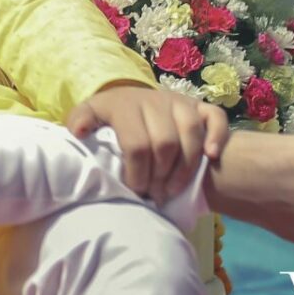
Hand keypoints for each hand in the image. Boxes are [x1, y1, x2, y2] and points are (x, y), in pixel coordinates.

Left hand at [66, 82, 227, 203]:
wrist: (134, 101)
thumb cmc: (112, 119)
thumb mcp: (91, 116)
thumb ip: (80, 121)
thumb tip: (77, 132)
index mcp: (124, 104)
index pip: (136, 144)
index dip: (138, 174)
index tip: (136, 190)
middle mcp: (154, 100)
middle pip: (165, 144)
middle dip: (160, 176)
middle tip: (154, 194)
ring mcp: (180, 102)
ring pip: (190, 135)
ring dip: (185, 169)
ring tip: (172, 189)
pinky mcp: (200, 107)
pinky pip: (215, 119)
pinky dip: (216, 138)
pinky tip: (211, 157)